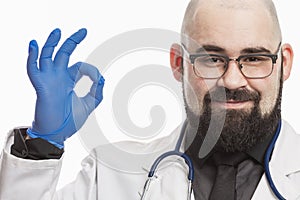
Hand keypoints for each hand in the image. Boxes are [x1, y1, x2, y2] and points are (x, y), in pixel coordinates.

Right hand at [26, 28, 104, 148]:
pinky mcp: (41, 85)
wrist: (57, 134)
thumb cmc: (70, 121)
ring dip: (52, 43)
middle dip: (73, 41)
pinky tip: (33, 45)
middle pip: (65, 54)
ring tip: (58, 31)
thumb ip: (97, 92)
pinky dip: (31, 56)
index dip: (92, 70)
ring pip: (48, 55)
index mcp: (69, 81)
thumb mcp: (89, 105)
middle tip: (84, 31)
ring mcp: (49, 79)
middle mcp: (59, 77)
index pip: (81, 67)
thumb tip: (102, 78)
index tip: (98, 80)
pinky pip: (33, 68)